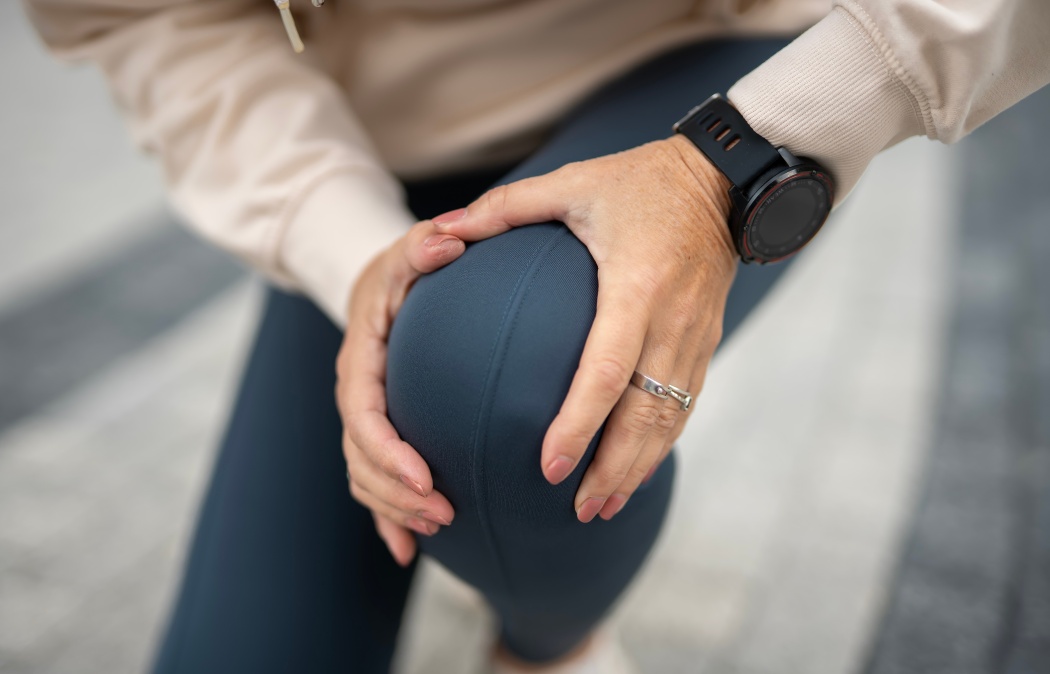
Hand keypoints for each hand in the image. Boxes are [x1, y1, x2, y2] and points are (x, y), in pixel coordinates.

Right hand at [336, 221, 464, 565]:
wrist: (381, 285)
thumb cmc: (403, 269)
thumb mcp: (411, 248)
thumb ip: (426, 244)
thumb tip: (451, 238)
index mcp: (360, 359)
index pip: (363, 414)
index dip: (389, 452)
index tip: (425, 477)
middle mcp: (355, 394)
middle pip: (361, 458)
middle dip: (398, 493)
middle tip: (446, 513)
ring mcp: (363, 417)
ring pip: (364, 477)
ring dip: (396, 509)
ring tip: (441, 526)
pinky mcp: (376, 434)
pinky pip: (371, 483)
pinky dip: (386, 519)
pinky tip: (409, 550)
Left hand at [433, 135, 735, 521]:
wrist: (720, 182)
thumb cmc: (640, 180)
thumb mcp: (573, 183)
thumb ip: (506, 208)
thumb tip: (443, 229)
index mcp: (636, 285)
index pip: (607, 371)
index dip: (579, 424)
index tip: (549, 467)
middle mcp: (673, 319)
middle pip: (646, 415)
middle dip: (613, 469)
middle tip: (579, 511)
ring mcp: (696, 335)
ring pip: (671, 419)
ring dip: (639, 468)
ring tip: (604, 507)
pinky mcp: (706, 341)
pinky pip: (685, 404)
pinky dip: (661, 444)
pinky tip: (636, 470)